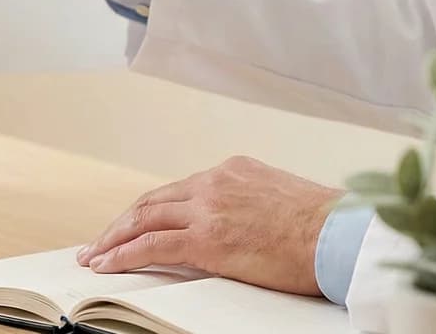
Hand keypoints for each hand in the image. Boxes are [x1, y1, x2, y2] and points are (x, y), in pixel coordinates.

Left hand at [77, 157, 340, 296]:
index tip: (135, 221)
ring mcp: (207, 209)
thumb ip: (249, 203)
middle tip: (100, 241)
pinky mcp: (206, 239)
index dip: (151, 208)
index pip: (178, 189)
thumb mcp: (281, 198)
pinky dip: (123, 255)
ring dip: (113, 239)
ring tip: (94, 256)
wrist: (342, 236)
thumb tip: (239, 222)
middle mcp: (214, 182)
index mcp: (233, 170)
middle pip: (152, 201)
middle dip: (122, 222)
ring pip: (143, 219)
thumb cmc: (326, 226)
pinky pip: (151, 246)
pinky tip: (107, 265)